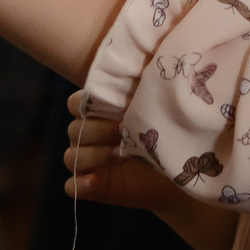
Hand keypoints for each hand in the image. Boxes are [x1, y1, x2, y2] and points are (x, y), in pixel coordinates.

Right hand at [61, 97, 186, 210]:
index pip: (75, 103)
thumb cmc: (166, 137)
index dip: (87, 105)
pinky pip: (71, 186)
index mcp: (98, 114)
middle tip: (125, 131)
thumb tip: (150, 64)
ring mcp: (86, 161)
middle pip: (74, 129)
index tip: (118, 108)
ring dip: (95, 155)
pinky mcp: (89, 185)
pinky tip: (97, 180)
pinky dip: (81, 183)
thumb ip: (144, 92)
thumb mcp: (157, 113)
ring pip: (71, 156)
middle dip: (99, 130)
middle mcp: (87, 136)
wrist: (178, 173)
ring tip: (122, 154)